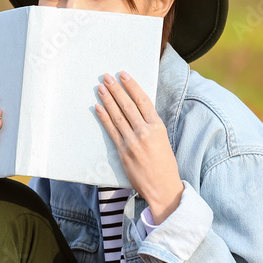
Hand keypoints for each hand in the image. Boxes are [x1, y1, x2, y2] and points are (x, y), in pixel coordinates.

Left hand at [95, 72, 182, 223]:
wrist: (163, 187)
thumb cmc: (165, 165)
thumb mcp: (163, 140)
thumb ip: (151, 127)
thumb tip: (137, 113)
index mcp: (157, 127)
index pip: (143, 100)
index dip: (132, 86)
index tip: (124, 75)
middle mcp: (145, 131)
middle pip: (127, 105)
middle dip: (116, 89)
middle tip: (107, 76)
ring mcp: (132, 141)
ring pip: (117, 115)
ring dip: (108, 100)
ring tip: (101, 87)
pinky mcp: (123, 151)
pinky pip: (111, 130)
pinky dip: (104, 117)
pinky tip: (98, 107)